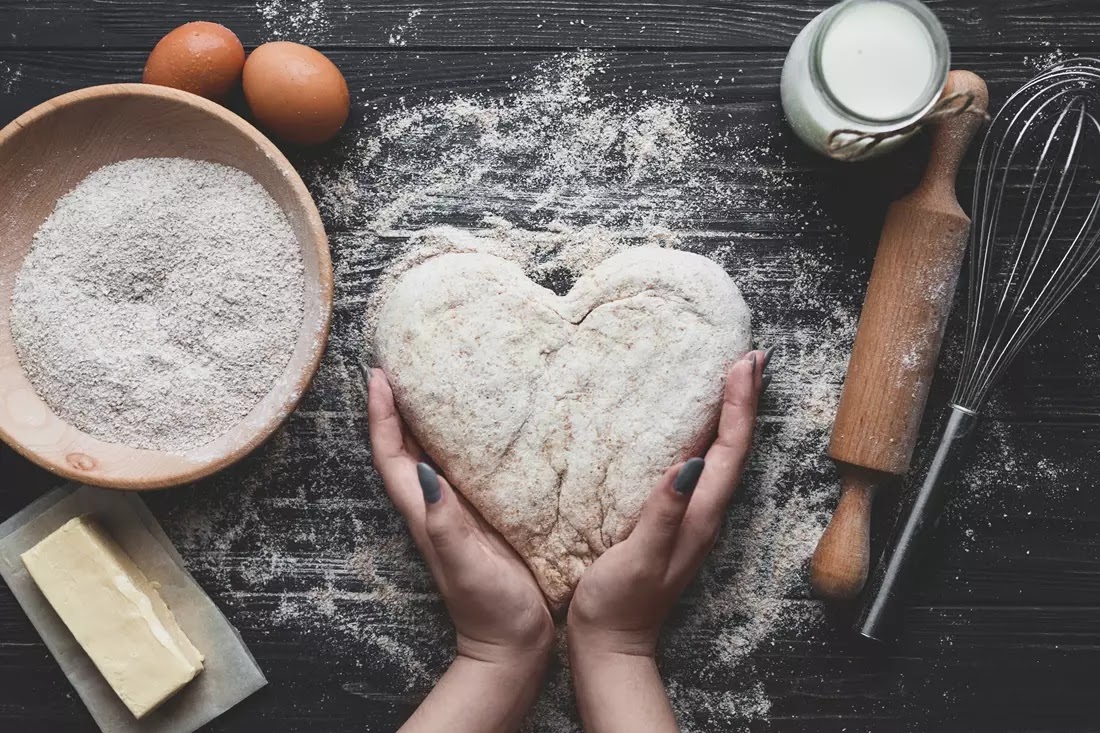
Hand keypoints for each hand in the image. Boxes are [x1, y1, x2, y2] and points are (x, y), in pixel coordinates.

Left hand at [367, 369, 554, 666]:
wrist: (515, 643)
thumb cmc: (490, 608)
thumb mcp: (465, 566)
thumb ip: (445, 524)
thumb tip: (426, 473)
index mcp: (425, 512)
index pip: (391, 455)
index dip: (381, 415)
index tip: (379, 375)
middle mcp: (437, 504)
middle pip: (407, 445)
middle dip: (401, 405)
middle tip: (408, 362)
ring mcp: (460, 510)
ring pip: (435, 452)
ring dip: (430, 418)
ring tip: (441, 378)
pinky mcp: (486, 514)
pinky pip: (469, 466)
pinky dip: (468, 440)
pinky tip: (487, 423)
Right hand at [567, 351, 765, 732]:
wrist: (612, 643)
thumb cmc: (619, 602)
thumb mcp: (639, 557)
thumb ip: (664, 513)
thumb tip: (689, 465)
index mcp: (700, 515)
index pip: (729, 450)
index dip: (738, 405)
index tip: (741, 364)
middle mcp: (705, 513)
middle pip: (735, 447)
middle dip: (745, 400)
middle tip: (749, 358)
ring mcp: (692, 517)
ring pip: (722, 456)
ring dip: (731, 415)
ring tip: (732, 380)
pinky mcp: (675, 520)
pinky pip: (703, 468)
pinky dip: (707, 437)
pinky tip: (694, 429)